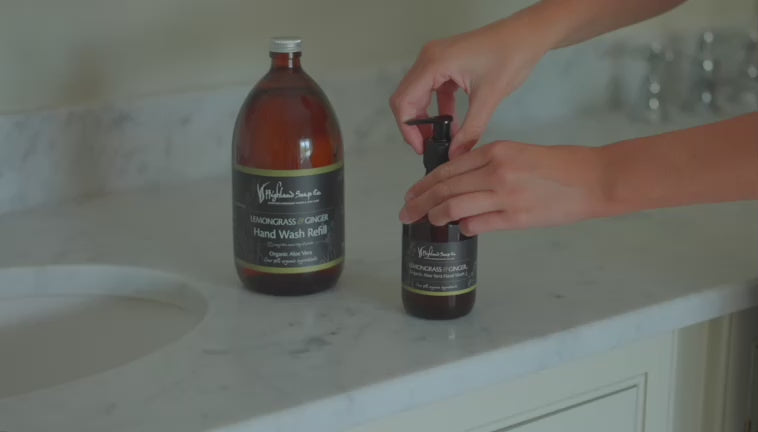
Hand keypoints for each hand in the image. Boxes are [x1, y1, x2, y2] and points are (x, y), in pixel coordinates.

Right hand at [389, 13, 553, 156]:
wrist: (528, 35)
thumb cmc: (511, 55)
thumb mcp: (489, 98)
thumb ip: (470, 130)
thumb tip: (456, 154)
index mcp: (434, 63)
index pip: (404, 101)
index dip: (408, 129)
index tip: (420, 148)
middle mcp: (429, 58)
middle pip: (406, 98)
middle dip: (414, 125)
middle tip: (428, 147)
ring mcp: (437, 59)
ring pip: (418, 94)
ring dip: (426, 118)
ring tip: (439, 139)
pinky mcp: (446, 63)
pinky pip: (433, 89)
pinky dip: (438, 108)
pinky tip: (452, 124)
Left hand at [398, 141, 607, 234]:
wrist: (594, 179)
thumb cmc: (561, 166)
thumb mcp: (520, 154)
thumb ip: (489, 166)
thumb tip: (461, 186)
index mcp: (496, 151)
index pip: (448, 168)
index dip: (425, 183)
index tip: (413, 193)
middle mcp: (496, 170)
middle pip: (445, 187)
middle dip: (420, 202)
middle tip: (406, 212)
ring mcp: (505, 195)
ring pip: (455, 206)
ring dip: (435, 216)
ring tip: (425, 222)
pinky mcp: (517, 217)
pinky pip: (479, 223)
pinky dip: (465, 226)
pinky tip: (460, 229)